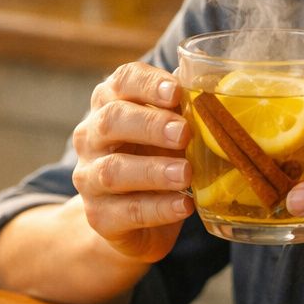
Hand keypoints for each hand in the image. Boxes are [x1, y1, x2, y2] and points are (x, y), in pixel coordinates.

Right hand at [70, 62, 193, 261]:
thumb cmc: (159, 160)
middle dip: (150, 125)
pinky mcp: (99, 216)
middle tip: (184, 133)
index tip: (176, 92)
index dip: (148, 84)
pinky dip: (158, 208)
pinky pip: (126, 211)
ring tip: (185, 174)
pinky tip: (183, 205)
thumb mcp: (172, 132)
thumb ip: (186, 110)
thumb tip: (214, 86)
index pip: (123, 81)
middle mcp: (91, 137)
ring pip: (113, 170)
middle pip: (112, 121)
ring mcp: (90, 178)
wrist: (137, 222)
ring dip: (153, 170)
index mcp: (110, 104)